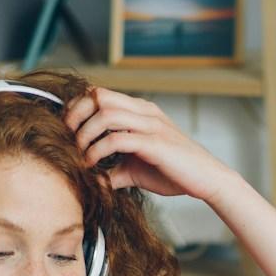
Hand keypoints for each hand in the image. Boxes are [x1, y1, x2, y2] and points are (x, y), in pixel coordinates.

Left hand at [64, 86, 240, 201]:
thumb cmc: (176, 173)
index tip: (67, 131)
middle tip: (67, 139)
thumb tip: (93, 179)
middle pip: (98, 96)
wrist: (209, 181)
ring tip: (79, 154)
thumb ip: (114, 169)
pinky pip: (118, 138)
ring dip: (85, 134)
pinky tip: (93, 165)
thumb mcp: (137, 170)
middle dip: (76, 116)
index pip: (100, 94)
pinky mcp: (155, 143)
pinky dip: (98, 150)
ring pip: (105, 114)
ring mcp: (151, 125)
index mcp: (141, 111)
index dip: (78, 108)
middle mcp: (145, 112)